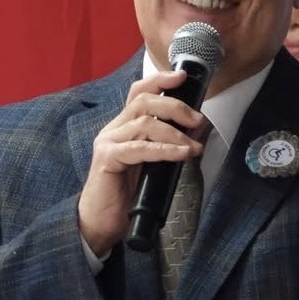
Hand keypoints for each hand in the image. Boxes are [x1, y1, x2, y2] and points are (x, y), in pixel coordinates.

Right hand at [77, 70, 207, 255]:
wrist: (100, 223)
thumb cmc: (126, 194)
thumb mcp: (150, 164)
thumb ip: (165, 145)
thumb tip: (195, 132)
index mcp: (122, 126)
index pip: (138, 92)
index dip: (160, 80)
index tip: (182, 77)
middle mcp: (113, 129)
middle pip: (143, 101)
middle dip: (174, 106)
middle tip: (197, 120)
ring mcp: (108, 142)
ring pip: (144, 123)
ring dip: (175, 133)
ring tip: (193, 147)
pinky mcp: (107, 159)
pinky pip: (139, 148)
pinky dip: (164, 150)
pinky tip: (181, 155)